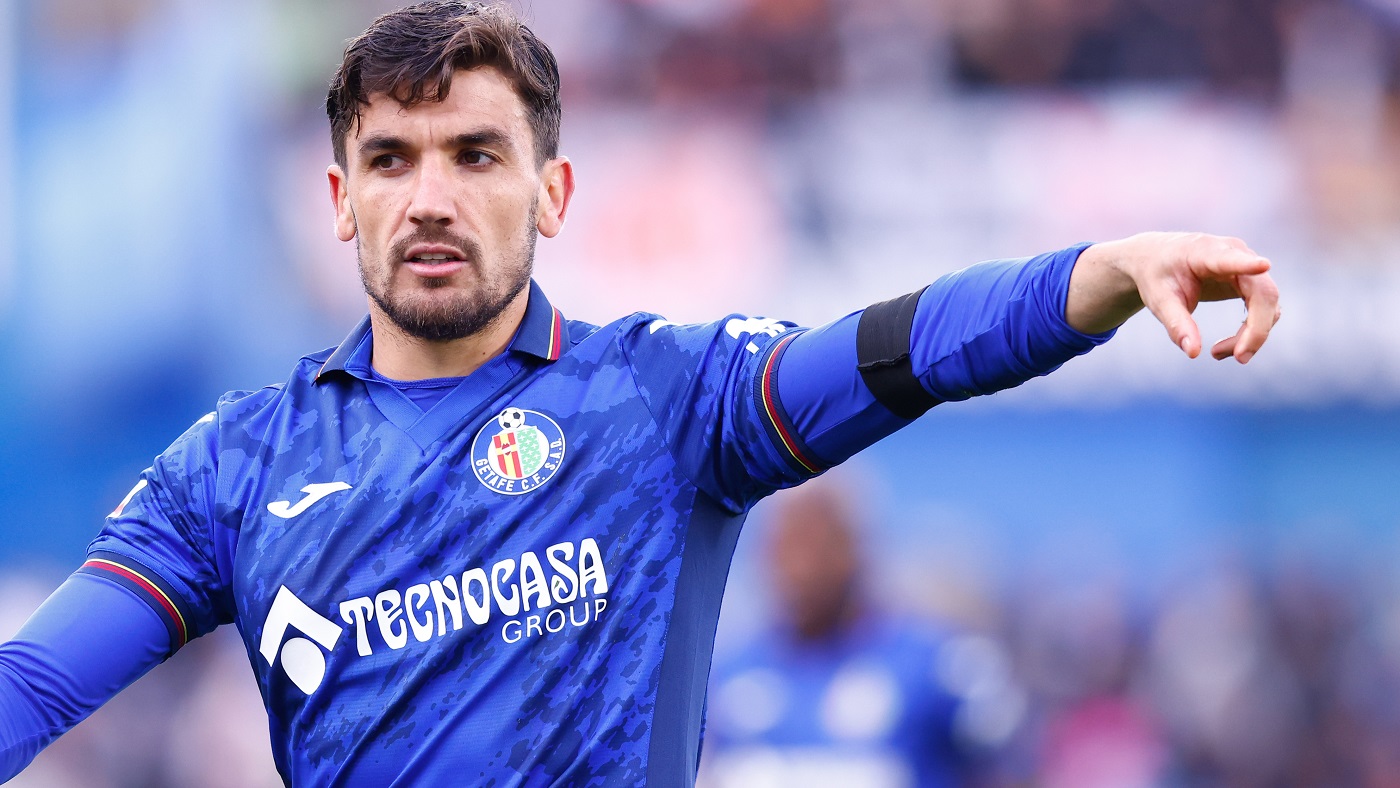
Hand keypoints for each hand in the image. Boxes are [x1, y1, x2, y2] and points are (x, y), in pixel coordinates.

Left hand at [1066, 232, 1280, 362]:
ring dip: (1252, 334)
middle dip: (1256, 329)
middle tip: (1239, 358)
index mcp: (1205, 252)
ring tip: (1216, 354)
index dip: (1248, 264)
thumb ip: (1176, 324)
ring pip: (1268, 305)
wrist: (1158, 260)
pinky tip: (1225, 347)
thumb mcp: (1159, 301)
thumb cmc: (1158, 276)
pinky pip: (1264, 310)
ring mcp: (1249, 266)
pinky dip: (1250, 332)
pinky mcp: (1252, 282)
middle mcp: (1236, 253)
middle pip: (1263, 292)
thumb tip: (1193, 353)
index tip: (1263, 265)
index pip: (1230, 259)